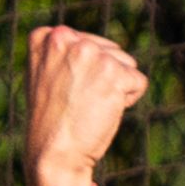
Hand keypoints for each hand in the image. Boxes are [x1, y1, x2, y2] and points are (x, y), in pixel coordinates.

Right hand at [26, 26, 147, 185]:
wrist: (53, 150)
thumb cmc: (53, 121)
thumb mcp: (49, 75)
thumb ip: (68, 55)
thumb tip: (98, 50)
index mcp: (45, 35)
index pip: (90, 44)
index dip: (87, 72)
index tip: (68, 90)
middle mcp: (64, 36)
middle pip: (111, 52)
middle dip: (105, 78)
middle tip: (81, 100)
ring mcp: (88, 52)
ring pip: (127, 65)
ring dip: (118, 88)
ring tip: (91, 105)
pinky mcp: (111, 70)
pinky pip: (139, 81)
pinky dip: (129, 100)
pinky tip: (104, 110)